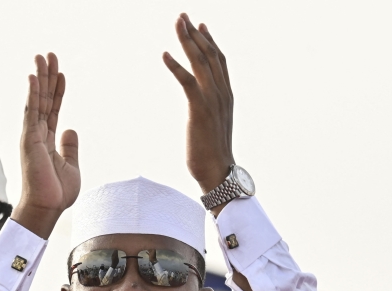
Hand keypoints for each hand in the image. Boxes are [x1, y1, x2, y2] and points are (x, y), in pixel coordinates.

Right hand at [13, 52, 80, 238]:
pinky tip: (33, 77)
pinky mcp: (29, 139)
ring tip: (42, 57)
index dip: (57, 91)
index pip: (53, 109)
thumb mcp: (71, 166)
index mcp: (48, 141)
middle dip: (46, 77)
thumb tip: (70, 129)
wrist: (47, 208)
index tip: (60, 73)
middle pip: (43, 99)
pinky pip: (32, 112)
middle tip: (48, 55)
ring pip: (36, 101)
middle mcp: (37, 135)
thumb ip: (70, 147)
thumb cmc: (56, 193)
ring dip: (39, 78)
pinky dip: (32, 94)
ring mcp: (32, 136)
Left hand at [163, 14, 235, 201]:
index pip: (220, 61)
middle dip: (195, 34)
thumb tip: (202, 108)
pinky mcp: (200, 110)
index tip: (201, 26)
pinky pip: (187, 82)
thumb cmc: (213, 154)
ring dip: (187, 41)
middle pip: (210, 55)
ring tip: (177, 24)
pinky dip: (176, 67)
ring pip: (200, 62)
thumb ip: (210, 110)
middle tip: (183, 17)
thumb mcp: (213, 126)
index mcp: (226, 96)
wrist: (218, 172)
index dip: (210, 42)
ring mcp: (212, 100)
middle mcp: (222, 93)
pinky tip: (165, 54)